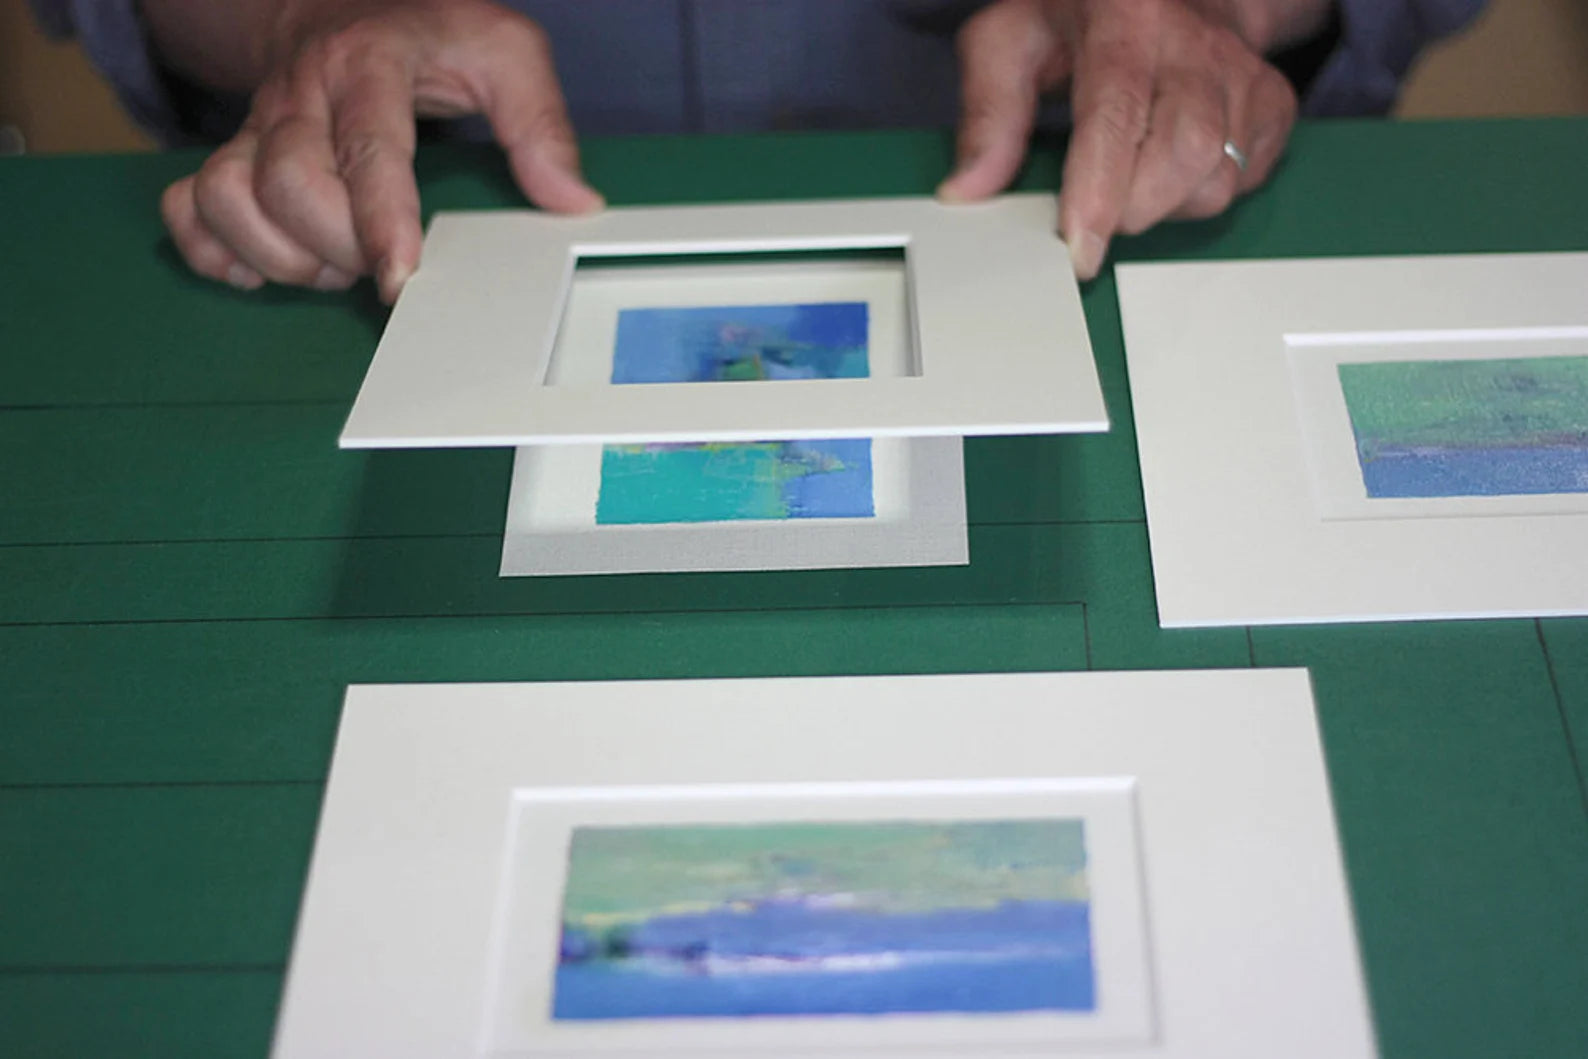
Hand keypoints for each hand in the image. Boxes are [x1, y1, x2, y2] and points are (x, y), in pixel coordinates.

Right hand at [160, 0, 601, 302]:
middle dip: (333, 246)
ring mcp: (257, 122)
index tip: (399, 279)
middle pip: (287, 182)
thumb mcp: (503, 52)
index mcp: (370, 63)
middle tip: (374, 264)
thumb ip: (540, 123)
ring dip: (277, 256)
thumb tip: (572, 201)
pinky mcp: (230, 149)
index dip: (379, 221)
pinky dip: (212, 249)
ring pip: (227, 197)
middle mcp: (302, 92)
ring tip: (329, 266)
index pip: (368, 147)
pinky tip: (261, 268)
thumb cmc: (431, 33)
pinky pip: (187, 203)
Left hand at [938, 0, 1307, 279]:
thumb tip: (969, 188)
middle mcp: (1194, 40)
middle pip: (1185, 153)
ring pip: (1220, 176)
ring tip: (1132, 179)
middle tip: (1096, 207)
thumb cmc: (1079, 18)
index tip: (1080, 250)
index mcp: (1125, 17)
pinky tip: (1172, 168)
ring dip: (1167, 205)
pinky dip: (1203, 193)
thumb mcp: (1011, 41)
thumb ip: (988, 112)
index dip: (1098, 192)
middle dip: (1133, 207)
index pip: (1118, 114)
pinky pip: (1249, 178)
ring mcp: (1242, 70)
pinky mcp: (1273, 101)